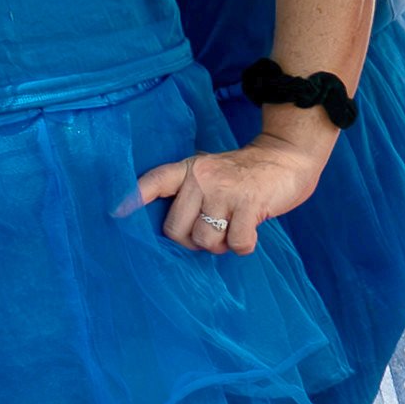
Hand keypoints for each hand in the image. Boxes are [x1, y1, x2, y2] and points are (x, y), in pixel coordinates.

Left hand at [134, 127, 325, 258]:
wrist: (288, 158)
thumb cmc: (246, 175)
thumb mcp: (213, 173)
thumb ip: (193, 193)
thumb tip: (178, 234)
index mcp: (190, 169)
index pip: (156, 180)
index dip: (135, 196)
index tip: (116, 211)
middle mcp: (202, 178)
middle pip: (177, 230)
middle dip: (193, 241)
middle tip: (214, 230)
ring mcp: (225, 190)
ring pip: (205, 241)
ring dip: (221, 245)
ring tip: (234, 227)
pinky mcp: (249, 203)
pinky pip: (236, 243)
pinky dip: (244, 245)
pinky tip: (251, 229)